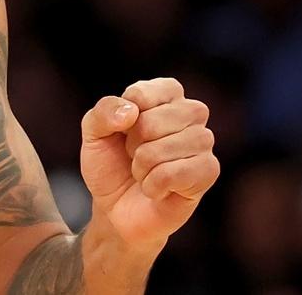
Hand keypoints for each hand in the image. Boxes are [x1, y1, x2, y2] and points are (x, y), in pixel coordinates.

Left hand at [78, 78, 219, 248]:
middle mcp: (190, 112)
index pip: (143, 93)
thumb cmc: (110, 164)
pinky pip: (174, 173)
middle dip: (133, 145)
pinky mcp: (208, 170)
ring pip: (166, 148)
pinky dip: (153, 185)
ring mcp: (203, 141)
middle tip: (134, 155)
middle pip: (155, 121)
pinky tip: (156, 189)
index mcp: (164, 94)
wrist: (116, 208)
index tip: (123, 131)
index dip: (123, 118)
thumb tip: (130, 111)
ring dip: (143, 166)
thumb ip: (103, 113)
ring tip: (144, 172)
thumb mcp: (93, 134)